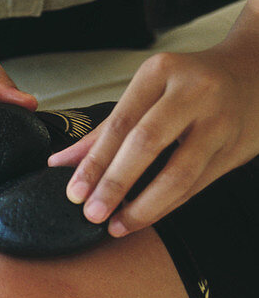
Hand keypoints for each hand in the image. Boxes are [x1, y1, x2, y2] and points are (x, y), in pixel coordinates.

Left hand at [48, 45, 258, 235]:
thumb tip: (59, 163)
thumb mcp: (148, 92)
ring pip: (178, 173)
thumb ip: (105, 129)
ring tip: (117, 226)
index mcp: (161, 72)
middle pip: (146, 143)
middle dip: (114, 184)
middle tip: (92, 214)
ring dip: (144, 206)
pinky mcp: (236, 148)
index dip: (95, 162)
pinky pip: (196, 186)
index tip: (74, 192)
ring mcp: (219, 120)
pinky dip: (167, 206)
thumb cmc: (191, 84)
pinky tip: (145, 218)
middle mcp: (193, 91)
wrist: (256, 74)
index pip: (120, 123)